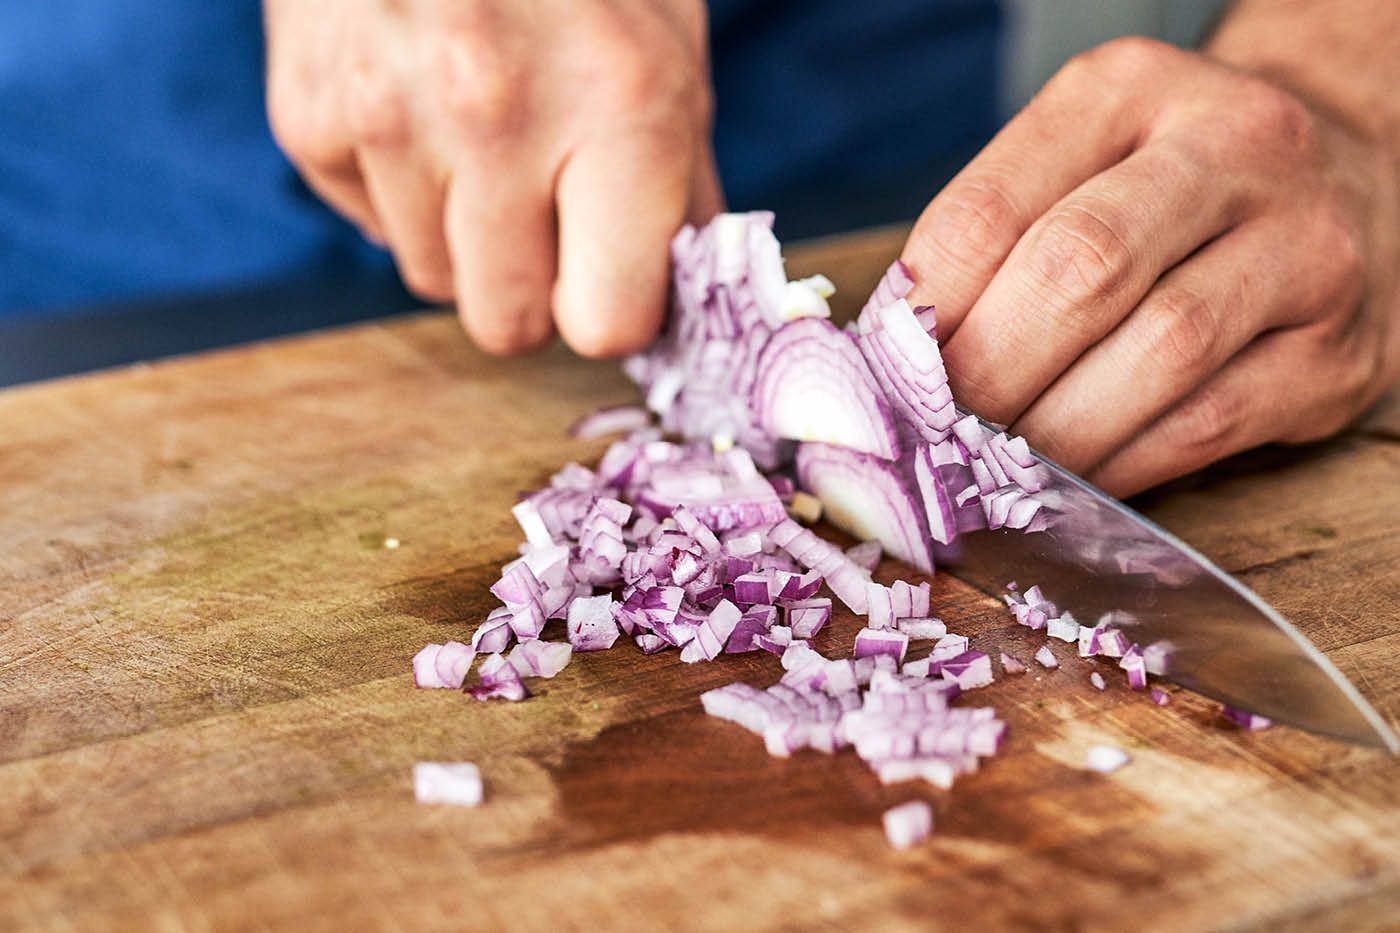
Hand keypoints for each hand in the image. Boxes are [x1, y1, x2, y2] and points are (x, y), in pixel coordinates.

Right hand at [264, 0, 721, 355]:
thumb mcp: (668, 45)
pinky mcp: (310, 115)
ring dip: (465, 235)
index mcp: (622, 109)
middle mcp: (498, 118)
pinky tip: (421, 103)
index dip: (613, 309)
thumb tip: (686, 296)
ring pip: (433, 280)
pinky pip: (370, 223)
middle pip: (507, 324)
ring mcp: (389, 116)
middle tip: (546, 214)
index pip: (606, 322)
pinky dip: (400, 187)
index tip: (613, 281)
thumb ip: (681, 184)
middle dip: (534, 287)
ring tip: (481, 131)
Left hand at [901, 37, 1399, 495]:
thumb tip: (893, 361)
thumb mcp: (1079, 166)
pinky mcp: (1335, 352)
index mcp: (1128, 92)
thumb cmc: (1169, 192)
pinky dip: (1121, 466)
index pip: (990, 210)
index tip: (886, 376)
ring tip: (994, 468)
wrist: (1351, 186)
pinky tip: (1072, 484)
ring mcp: (1304, 247)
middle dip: (987, 374)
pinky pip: (1208, 424)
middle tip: (934, 437)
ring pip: (1157, 350)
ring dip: (1054, 432)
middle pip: (1079, 270)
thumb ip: (993, 243)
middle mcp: (1233, 148)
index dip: (923, 313)